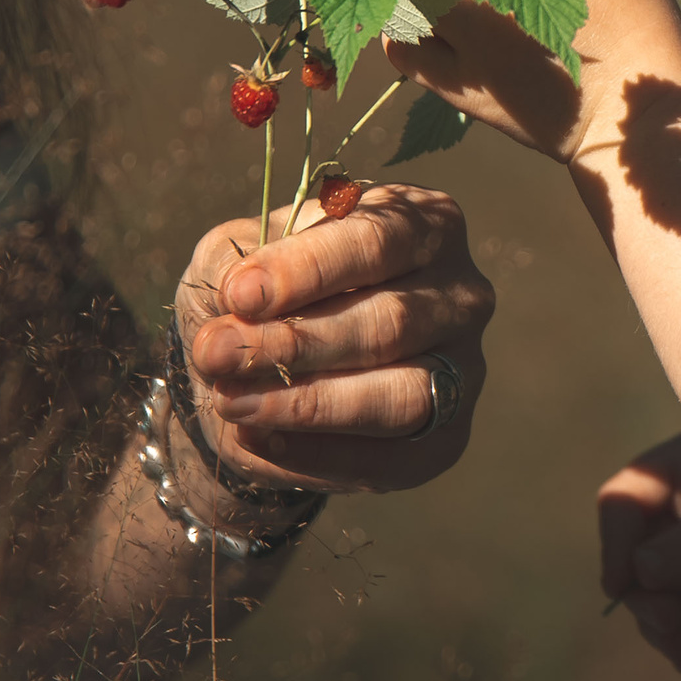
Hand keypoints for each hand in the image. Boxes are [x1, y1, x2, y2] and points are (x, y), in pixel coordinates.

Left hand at [171, 182, 492, 493]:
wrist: (275, 367)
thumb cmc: (269, 290)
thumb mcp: (238, 255)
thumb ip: (233, 264)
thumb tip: (238, 299)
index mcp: (423, 224)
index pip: (376, 242)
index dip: (306, 270)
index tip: (238, 294)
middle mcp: (461, 293)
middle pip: (391, 322)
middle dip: (296, 343)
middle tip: (216, 354)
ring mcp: (464, 368)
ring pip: (399, 396)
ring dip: (306, 404)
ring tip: (231, 400)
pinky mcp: (447, 437)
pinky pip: (389, 457)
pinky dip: (316, 454)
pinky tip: (258, 437)